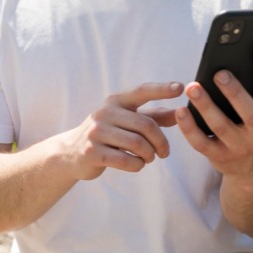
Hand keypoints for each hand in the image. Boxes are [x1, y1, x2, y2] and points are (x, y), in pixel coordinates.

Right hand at [62, 82, 182, 178]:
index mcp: (116, 101)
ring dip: (150, 155)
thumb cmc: (109, 134)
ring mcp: (96, 132)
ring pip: (138, 144)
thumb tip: (180, 113)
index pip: (142, 91)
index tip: (181, 87)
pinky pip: (126, 160)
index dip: (161, 89)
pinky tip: (137, 165)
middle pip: (146, 125)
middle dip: (160, 142)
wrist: (71, 153)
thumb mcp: (128, 120)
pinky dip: (138, 165)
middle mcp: (105, 112)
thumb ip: (154, 116)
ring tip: (149, 158)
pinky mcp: (92, 152)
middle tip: (164, 152)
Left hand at [176, 46, 252, 179]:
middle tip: (219, 73)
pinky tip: (180, 111)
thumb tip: (240, 58)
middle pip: (249, 114)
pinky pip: (201, 143)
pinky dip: (189, 128)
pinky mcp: (219, 158)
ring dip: (205, 106)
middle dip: (234, 92)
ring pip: (221, 127)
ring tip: (192, 87)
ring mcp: (240, 149)